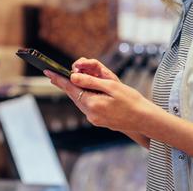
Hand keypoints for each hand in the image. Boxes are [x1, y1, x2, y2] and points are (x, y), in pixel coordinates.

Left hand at [45, 60, 163, 132]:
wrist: (144, 119)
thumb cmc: (131, 100)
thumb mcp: (111, 86)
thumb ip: (90, 82)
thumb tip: (73, 77)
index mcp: (92, 104)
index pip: (71, 89)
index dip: (59, 79)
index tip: (48, 72)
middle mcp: (90, 114)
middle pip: (73, 95)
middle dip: (64, 84)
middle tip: (52, 75)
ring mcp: (94, 119)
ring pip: (80, 101)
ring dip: (74, 90)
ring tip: (64, 81)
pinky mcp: (98, 121)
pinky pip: (87, 106)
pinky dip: (83, 97)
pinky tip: (82, 91)